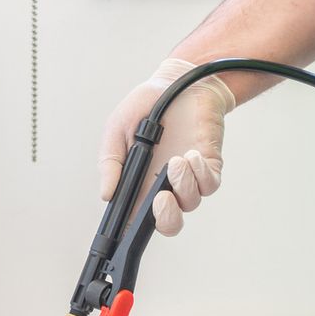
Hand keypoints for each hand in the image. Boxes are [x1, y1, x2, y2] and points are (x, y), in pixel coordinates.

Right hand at [97, 59, 236, 236]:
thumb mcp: (117, 130)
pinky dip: (201, 174)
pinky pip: (209, 183)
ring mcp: (189, 178)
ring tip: (176, 160)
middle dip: (166, 218)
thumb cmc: (147, 106)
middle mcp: (165, 186)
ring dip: (183, 185)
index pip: (138, 220)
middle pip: (170, 223)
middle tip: (160, 198)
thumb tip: (105, 194)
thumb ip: (110, 162)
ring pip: (190, 202)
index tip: (130, 231)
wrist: (178, 82)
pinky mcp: (209, 165)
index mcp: (140, 184)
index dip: (135, 233)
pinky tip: (191, 155)